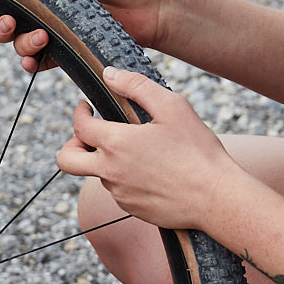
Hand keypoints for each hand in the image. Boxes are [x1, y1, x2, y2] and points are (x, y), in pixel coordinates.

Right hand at [0, 0, 170, 70]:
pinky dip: (33, 63)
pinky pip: (43, 61)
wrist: (157, 8)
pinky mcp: (70, 50)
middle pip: (5, 20)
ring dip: (21, 43)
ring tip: (41, 38)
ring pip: (21, 42)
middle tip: (9, 24)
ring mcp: (57, 29)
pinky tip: (34, 63)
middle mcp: (47, 6)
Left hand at [54, 69, 243, 230]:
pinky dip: (125, 177)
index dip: (79, 112)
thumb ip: (137, 86)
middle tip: (88, 135)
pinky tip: (152, 170)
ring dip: (107, 159)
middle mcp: (110, 172)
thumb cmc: (198, 152)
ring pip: (98, 174)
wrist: (216, 198)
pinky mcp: (131, 208)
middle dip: (71, 143)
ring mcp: (119, 193)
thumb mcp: (172, 107)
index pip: (79, 126)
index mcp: (116, 143)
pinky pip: (118, 190)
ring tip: (139, 150)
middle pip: (67, 160)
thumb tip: (110, 74)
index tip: (87, 107)